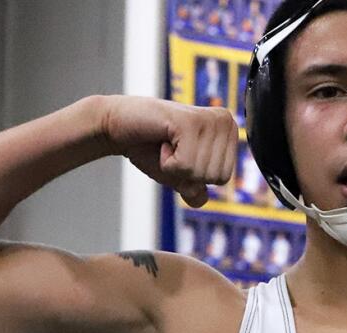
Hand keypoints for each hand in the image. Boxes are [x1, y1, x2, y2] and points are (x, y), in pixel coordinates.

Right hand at [99, 95, 236, 208]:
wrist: (117, 127)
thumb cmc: (150, 148)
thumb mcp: (179, 176)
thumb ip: (195, 189)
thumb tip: (200, 199)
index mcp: (229, 131)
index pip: (222, 178)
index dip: (194, 177)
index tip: (179, 153)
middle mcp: (225, 121)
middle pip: (216, 177)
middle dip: (186, 173)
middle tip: (171, 149)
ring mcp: (210, 119)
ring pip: (201, 173)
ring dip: (176, 167)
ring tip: (167, 144)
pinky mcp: (191, 122)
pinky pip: (186, 167)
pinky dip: (168, 164)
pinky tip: (162, 141)